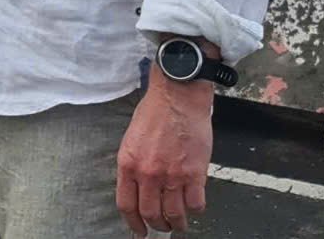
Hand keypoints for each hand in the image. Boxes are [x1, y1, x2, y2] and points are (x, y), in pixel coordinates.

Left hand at [116, 68, 213, 234]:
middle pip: (151, 214)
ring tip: (179, 223)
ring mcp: (172, 175)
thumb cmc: (154, 113)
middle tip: (161, 227)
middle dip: (156, 226)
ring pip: (174, 214)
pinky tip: (194, 206)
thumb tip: (138, 189)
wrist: (177, 98)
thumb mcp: (131, 140)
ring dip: (177, 223)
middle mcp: (148, 173)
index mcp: (128, 164)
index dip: (133, 223)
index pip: (126, 204)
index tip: (139, 231)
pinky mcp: (195, 174)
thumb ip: (134, 165)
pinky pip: (196, 204)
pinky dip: (195, 210)